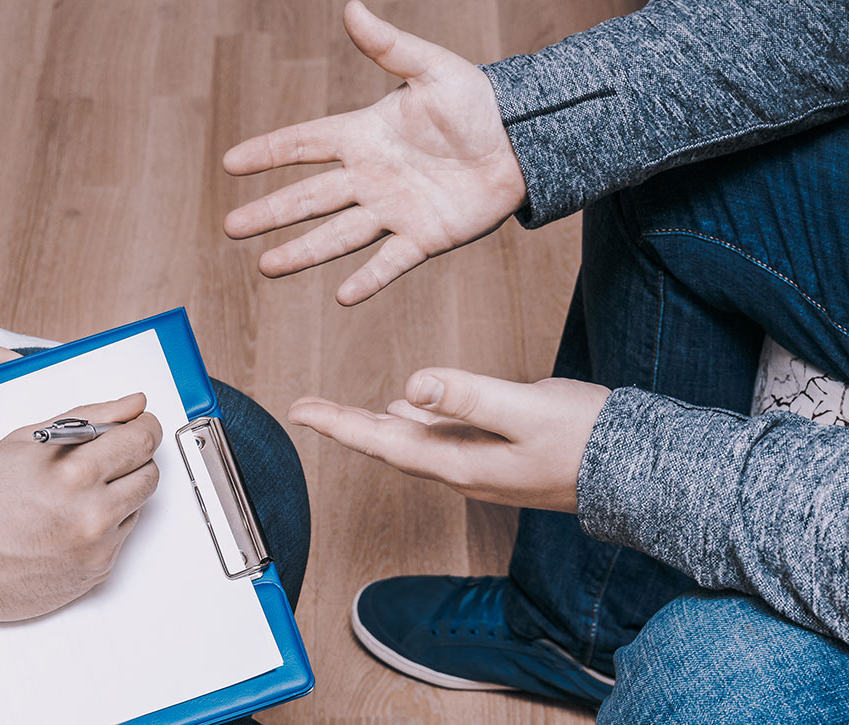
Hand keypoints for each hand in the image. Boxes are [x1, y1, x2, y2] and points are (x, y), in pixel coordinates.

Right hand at [0, 395, 161, 699]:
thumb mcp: (25, 443)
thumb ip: (89, 418)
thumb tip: (134, 404)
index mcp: (75, 475)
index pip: (142, 439)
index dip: (143, 426)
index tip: (139, 424)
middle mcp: (93, 516)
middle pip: (150, 473)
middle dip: (133, 458)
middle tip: (103, 457)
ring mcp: (97, 549)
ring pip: (139, 504)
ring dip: (119, 492)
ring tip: (76, 492)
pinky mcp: (97, 574)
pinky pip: (122, 536)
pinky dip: (105, 524)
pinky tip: (67, 521)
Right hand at [223, 0, 525, 305]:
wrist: (520, 141)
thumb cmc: (476, 101)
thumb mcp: (432, 69)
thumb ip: (390, 47)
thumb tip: (353, 7)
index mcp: (365, 136)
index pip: (305, 143)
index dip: (269, 152)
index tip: (231, 162)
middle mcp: (371, 177)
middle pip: (309, 199)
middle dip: (270, 213)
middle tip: (231, 227)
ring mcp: (394, 211)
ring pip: (337, 235)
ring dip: (303, 252)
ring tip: (266, 266)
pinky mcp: (423, 238)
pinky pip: (390, 262)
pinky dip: (369, 279)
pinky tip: (342, 296)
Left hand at [288, 368, 609, 511]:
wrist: (639, 474)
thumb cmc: (589, 440)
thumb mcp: (526, 411)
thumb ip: (469, 397)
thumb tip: (410, 388)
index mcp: (460, 463)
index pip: (383, 442)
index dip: (339, 425)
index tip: (299, 412)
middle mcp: (463, 472)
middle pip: (390, 446)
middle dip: (347, 426)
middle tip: (307, 411)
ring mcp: (482, 468)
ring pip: (415, 445)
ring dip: (377, 428)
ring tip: (345, 415)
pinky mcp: (499, 458)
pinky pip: (442, 441)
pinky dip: (417, 425)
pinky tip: (411, 412)